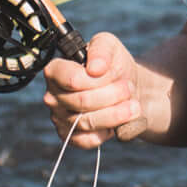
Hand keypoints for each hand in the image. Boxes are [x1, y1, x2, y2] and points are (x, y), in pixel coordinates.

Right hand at [43, 32, 147, 148]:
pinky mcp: (70, 137)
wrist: (124, 87)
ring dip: (116, 114)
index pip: (72, 79)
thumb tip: (95, 68)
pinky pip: (88, 140)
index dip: (97, 79)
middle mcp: (52, 96)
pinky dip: (107, 132)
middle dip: (113, 95)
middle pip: (83, 101)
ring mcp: (59, 118)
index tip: (112, 73)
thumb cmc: (111, 65)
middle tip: (129, 88)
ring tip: (133, 105)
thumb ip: (101, 50)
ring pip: (88, 122)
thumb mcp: (109, 46)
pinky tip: (117, 121)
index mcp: (56, 70)